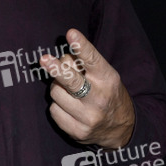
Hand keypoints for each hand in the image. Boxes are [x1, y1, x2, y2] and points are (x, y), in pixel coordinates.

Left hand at [40, 29, 134, 148]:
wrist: (121, 130)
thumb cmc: (106, 93)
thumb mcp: (104, 76)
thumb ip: (84, 65)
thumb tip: (59, 59)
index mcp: (108, 80)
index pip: (92, 60)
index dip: (81, 46)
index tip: (71, 33)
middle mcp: (100, 99)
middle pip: (72, 81)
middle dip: (56, 70)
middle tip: (44, 59)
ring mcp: (89, 118)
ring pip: (56, 93)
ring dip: (56, 88)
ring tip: (68, 91)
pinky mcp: (78, 132)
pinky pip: (54, 111)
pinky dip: (57, 106)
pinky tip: (69, 107)